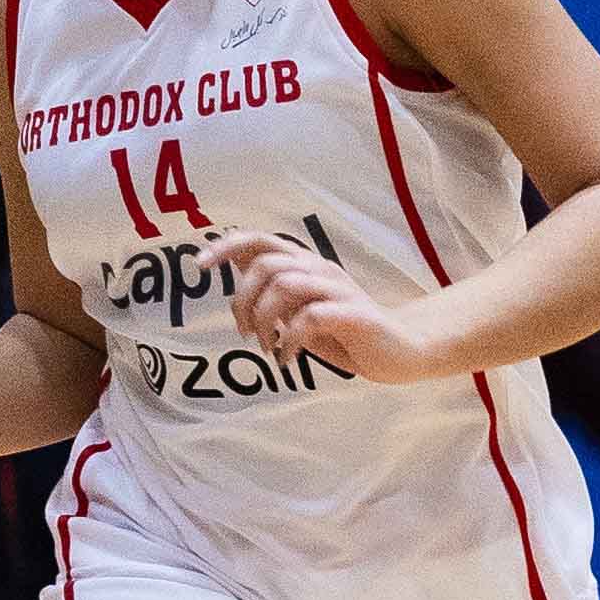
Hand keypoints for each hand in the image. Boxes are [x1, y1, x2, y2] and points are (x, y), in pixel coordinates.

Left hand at [221, 230, 446, 385]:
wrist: (400, 350)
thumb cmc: (345, 331)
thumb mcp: (299, 309)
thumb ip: (272, 290)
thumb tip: (235, 269)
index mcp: (305, 264)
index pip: (260, 240)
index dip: (226, 247)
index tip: (199, 265)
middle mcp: (321, 269)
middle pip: (266, 264)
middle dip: (243, 300)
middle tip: (246, 333)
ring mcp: (339, 290)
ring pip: (285, 284)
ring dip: (264, 320)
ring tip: (266, 346)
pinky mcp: (354, 315)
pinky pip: (310, 318)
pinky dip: (288, 340)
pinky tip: (286, 359)